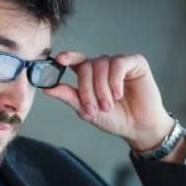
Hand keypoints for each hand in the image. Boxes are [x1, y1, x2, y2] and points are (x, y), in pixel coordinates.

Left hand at [42, 51, 173, 151]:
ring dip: (102, 89)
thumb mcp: (87, 110)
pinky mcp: (135, 63)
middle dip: (87, 89)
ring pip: (102, 65)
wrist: (138, 127)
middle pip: (86, 66)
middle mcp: (103, 66)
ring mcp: (119, 63)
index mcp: (90, 75)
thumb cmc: (114, 118)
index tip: (60, 60)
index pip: (76, 60)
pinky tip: (118, 94)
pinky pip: (119, 64)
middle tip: (94, 108)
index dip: (68, 57)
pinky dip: (115, 80)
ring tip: (108, 105)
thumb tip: (47, 88)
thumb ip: (69, 97)